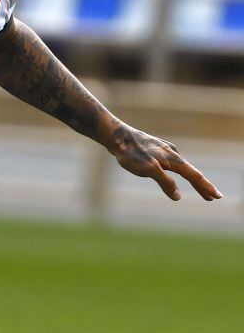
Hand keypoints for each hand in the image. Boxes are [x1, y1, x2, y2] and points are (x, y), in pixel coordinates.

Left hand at [107, 123, 221, 201]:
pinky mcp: (155, 149)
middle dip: (202, 185)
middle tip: (214, 196)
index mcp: (173, 159)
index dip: (205, 187)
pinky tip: (177, 171)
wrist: (117, 136)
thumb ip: (165, 182)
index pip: (194, 176)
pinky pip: (173, 163)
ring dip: (192, 178)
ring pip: (183, 167)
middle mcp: (172, 153)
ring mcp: (164, 150)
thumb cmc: (131, 153)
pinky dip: (180, 171)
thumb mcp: (148, 170)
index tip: (217, 196)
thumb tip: (178, 196)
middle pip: (191, 172)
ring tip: (200, 188)